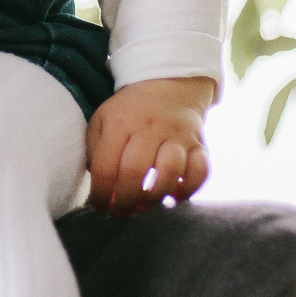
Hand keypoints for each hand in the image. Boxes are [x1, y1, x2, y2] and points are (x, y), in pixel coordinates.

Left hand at [86, 76, 214, 214]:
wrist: (168, 84)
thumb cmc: (129, 112)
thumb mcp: (102, 120)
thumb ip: (95, 151)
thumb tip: (100, 188)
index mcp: (120, 123)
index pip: (105, 166)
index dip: (100, 194)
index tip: (100, 206)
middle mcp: (149, 127)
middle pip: (135, 171)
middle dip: (125, 201)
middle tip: (122, 212)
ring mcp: (177, 135)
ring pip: (169, 171)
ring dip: (155, 196)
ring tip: (144, 204)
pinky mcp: (199, 143)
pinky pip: (201, 171)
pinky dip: (189, 189)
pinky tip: (174, 196)